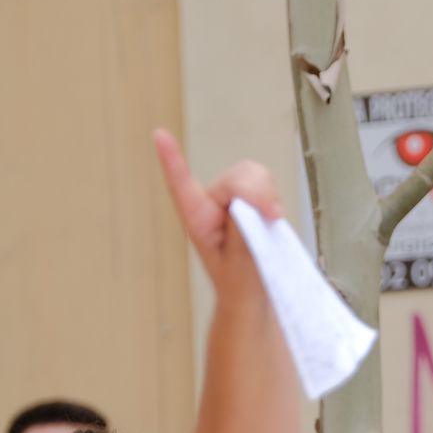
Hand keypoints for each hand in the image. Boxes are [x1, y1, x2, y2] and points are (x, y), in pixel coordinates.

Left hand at [153, 129, 283, 293]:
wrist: (256, 296)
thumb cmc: (242, 283)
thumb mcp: (239, 259)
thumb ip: (241, 224)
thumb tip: (249, 196)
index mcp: (198, 219)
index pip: (182, 186)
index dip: (172, 161)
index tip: (159, 135)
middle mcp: (212, 204)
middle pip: (236, 176)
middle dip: (256, 192)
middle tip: (270, 217)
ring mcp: (233, 201)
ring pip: (253, 174)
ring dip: (267, 194)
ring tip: (270, 221)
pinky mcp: (251, 201)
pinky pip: (265, 182)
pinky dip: (273, 196)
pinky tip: (272, 218)